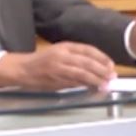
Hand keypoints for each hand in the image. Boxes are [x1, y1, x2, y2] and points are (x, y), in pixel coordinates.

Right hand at [0, 41, 116, 90]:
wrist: (23, 69)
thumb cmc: (42, 61)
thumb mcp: (60, 52)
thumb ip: (77, 58)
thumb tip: (97, 68)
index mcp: (64, 46)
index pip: (88, 50)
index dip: (102, 57)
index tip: (111, 64)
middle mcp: (62, 55)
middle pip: (87, 62)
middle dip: (102, 70)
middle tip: (111, 75)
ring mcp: (59, 68)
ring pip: (82, 74)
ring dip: (96, 80)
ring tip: (106, 84)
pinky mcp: (56, 80)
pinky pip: (74, 82)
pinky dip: (85, 85)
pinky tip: (93, 88)